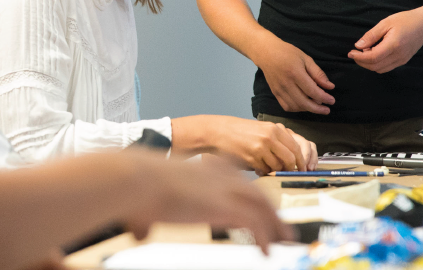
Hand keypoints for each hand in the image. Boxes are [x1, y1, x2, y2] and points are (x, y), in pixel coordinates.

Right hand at [123, 152, 289, 247]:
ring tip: (285, 240)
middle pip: (256, 192)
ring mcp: (225, 190)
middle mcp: (219, 177)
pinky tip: (267, 251)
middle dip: (270, 210)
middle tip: (280, 226)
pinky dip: (265, 237)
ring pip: (263, 206)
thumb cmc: (137, 189)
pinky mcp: (227, 206)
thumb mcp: (146, 201)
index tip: (256, 207)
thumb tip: (138, 232)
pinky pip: (257, 223)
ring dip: (276, 224)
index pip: (237, 180)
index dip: (250, 195)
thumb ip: (146, 218)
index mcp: (204, 171)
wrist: (140, 180)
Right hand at [177, 116, 318, 173]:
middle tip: (289, 174)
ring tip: (266, 167)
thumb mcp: (261, 129)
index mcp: (274, 129)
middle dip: (291, 169)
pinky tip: (256, 167)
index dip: (301, 161)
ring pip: (277, 166)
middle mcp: (270, 137)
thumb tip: (292, 159)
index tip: (302, 168)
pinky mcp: (251, 157)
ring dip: (274, 170)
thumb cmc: (240, 132)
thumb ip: (277, 141)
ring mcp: (261, 147)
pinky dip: (262, 172)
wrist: (218, 131)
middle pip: (290, 159)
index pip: (296, 147)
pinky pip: (264, 170)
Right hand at [253, 38, 334, 114]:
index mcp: (295, 73)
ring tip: (316, 106)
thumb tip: (330, 87)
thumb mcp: (306, 58)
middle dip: (318, 109)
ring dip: (308, 109)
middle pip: (304, 102)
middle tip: (327, 109)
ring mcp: (279, 90)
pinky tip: (304, 105)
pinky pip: (286, 107)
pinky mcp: (275, 93)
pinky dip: (297, 109)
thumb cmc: (288, 53)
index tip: (332, 100)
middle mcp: (286, 84)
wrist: (266, 53)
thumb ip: (318, 73)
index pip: (312, 91)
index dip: (324, 98)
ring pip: (295, 107)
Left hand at [349, 9, 422, 72]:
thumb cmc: (406, 20)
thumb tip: (358, 45)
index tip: (350, 52)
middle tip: (354, 53)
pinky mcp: (403, 61)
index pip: (372, 57)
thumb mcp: (386, 23)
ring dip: (369, 64)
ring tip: (364, 52)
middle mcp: (398, 56)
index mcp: (393, 45)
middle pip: (375, 66)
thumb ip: (372, 35)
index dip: (359, 57)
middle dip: (361, 62)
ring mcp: (402, 60)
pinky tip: (374, 53)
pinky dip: (377, 64)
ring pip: (380, 69)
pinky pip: (386, 67)